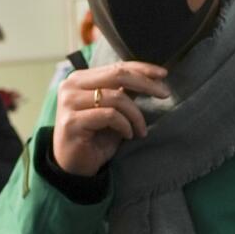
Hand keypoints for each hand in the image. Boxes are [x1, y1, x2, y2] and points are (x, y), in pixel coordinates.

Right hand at [54, 62, 169, 176]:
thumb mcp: (114, 111)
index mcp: (80, 79)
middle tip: (164, 94)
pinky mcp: (72, 121)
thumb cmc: (94, 138)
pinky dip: (125, 126)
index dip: (142, 69)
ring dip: (136, 116)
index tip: (163, 74)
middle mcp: (71, 86)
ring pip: (117, 97)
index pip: (117, 67)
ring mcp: (69, 102)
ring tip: (141, 130)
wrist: (74, 167)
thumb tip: (150, 78)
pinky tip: (128, 135)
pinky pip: (110, 116)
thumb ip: (124, 93)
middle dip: (146, 84)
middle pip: (117, 75)